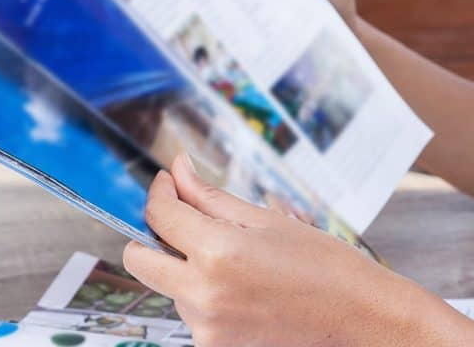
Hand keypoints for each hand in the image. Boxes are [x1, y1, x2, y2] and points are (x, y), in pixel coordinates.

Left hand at [124, 154, 472, 346]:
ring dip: (180, 265)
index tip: (167, 183)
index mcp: (218, 253)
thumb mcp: (264, 219)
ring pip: (164, 284)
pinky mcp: (214, 345)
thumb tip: (177, 169)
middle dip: (148, 234)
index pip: (159, 215)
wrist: (360, 318)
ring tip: (230, 258)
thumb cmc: (322, 264)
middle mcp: (203, 294)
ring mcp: (206, 326)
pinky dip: (198, 292)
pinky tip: (236, 284)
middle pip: (138, 259)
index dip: (158, 192)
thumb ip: (208, 196)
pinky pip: (187, 309)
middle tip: (176, 219)